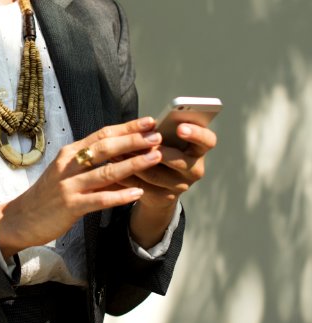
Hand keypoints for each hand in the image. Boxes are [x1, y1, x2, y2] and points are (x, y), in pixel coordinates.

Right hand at [0, 116, 162, 258]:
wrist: (21, 218)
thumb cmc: (48, 195)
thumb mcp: (66, 172)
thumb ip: (90, 164)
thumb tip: (122, 155)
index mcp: (69, 153)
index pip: (101, 135)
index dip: (126, 128)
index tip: (149, 122)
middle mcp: (68, 165)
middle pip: (104, 148)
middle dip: (133, 141)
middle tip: (158, 136)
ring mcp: (68, 185)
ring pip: (105, 172)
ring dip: (133, 164)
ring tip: (155, 158)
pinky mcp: (71, 205)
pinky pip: (100, 199)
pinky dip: (120, 196)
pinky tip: (138, 193)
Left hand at [125, 122, 216, 247]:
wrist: (157, 183)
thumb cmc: (161, 150)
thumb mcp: (165, 139)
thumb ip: (161, 131)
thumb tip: (147, 124)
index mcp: (198, 149)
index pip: (208, 140)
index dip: (196, 134)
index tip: (180, 127)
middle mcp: (195, 169)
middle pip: (182, 161)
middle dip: (160, 151)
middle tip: (145, 143)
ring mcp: (181, 186)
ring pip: (157, 175)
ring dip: (136, 162)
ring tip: (119, 150)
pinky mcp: (165, 198)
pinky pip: (144, 187)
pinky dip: (127, 175)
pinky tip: (115, 166)